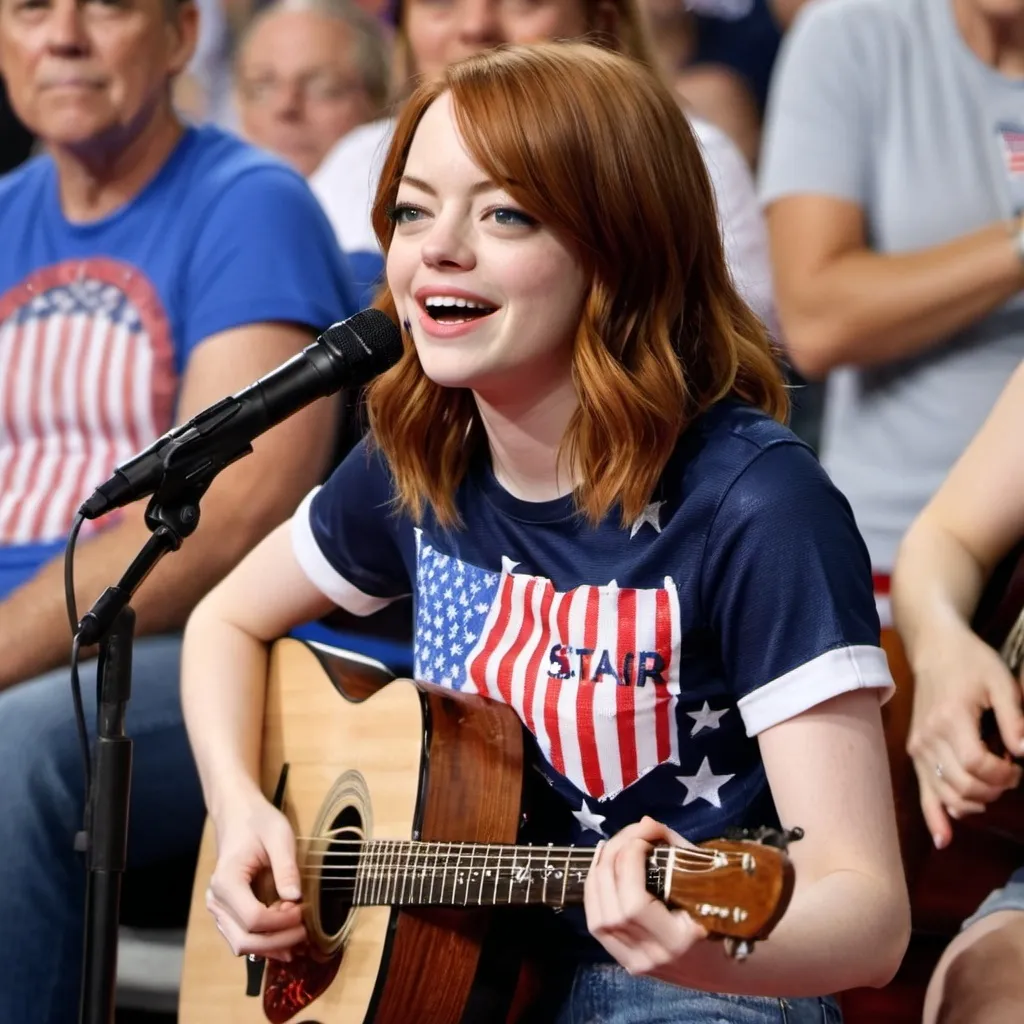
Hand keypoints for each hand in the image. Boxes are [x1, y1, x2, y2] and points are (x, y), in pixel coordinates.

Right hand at [205, 793, 307, 959]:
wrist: (237, 815)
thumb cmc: (258, 822)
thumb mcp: (279, 837)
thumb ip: (286, 868)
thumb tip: (295, 899)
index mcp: (227, 881)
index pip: (253, 918)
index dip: (281, 923)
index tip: (302, 911)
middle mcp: (216, 900)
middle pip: (244, 940)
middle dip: (277, 942)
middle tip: (304, 931)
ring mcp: (218, 909)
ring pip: (241, 944)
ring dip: (270, 946)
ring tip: (297, 936)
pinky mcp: (226, 912)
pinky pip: (242, 937)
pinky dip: (263, 942)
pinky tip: (285, 937)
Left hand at [584, 816, 706, 976]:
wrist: (720, 964)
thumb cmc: (722, 917)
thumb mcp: (706, 881)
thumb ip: (675, 849)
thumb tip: (646, 822)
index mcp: (678, 941)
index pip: (635, 902)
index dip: (630, 861)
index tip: (645, 835)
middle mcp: (652, 955)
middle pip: (613, 907)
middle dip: (613, 860)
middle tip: (628, 835)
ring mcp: (635, 961)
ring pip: (598, 917)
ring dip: (598, 874)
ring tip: (609, 847)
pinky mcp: (624, 962)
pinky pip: (596, 925)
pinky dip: (594, 891)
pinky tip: (600, 868)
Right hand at [907, 626, 1023, 848]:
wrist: (935, 650)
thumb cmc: (971, 662)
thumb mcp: (1001, 682)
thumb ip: (1014, 719)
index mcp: (949, 719)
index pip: (978, 764)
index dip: (1004, 775)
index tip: (1018, 766)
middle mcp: (928, 738)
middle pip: (963, 785)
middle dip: (995, 789)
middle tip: (1011, 774)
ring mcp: (919, 748)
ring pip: (947, 795)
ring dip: (976, 802)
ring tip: (992, 787)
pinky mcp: (915, 753)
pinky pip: (924, 792)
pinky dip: (935, 817)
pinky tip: (945, 839)